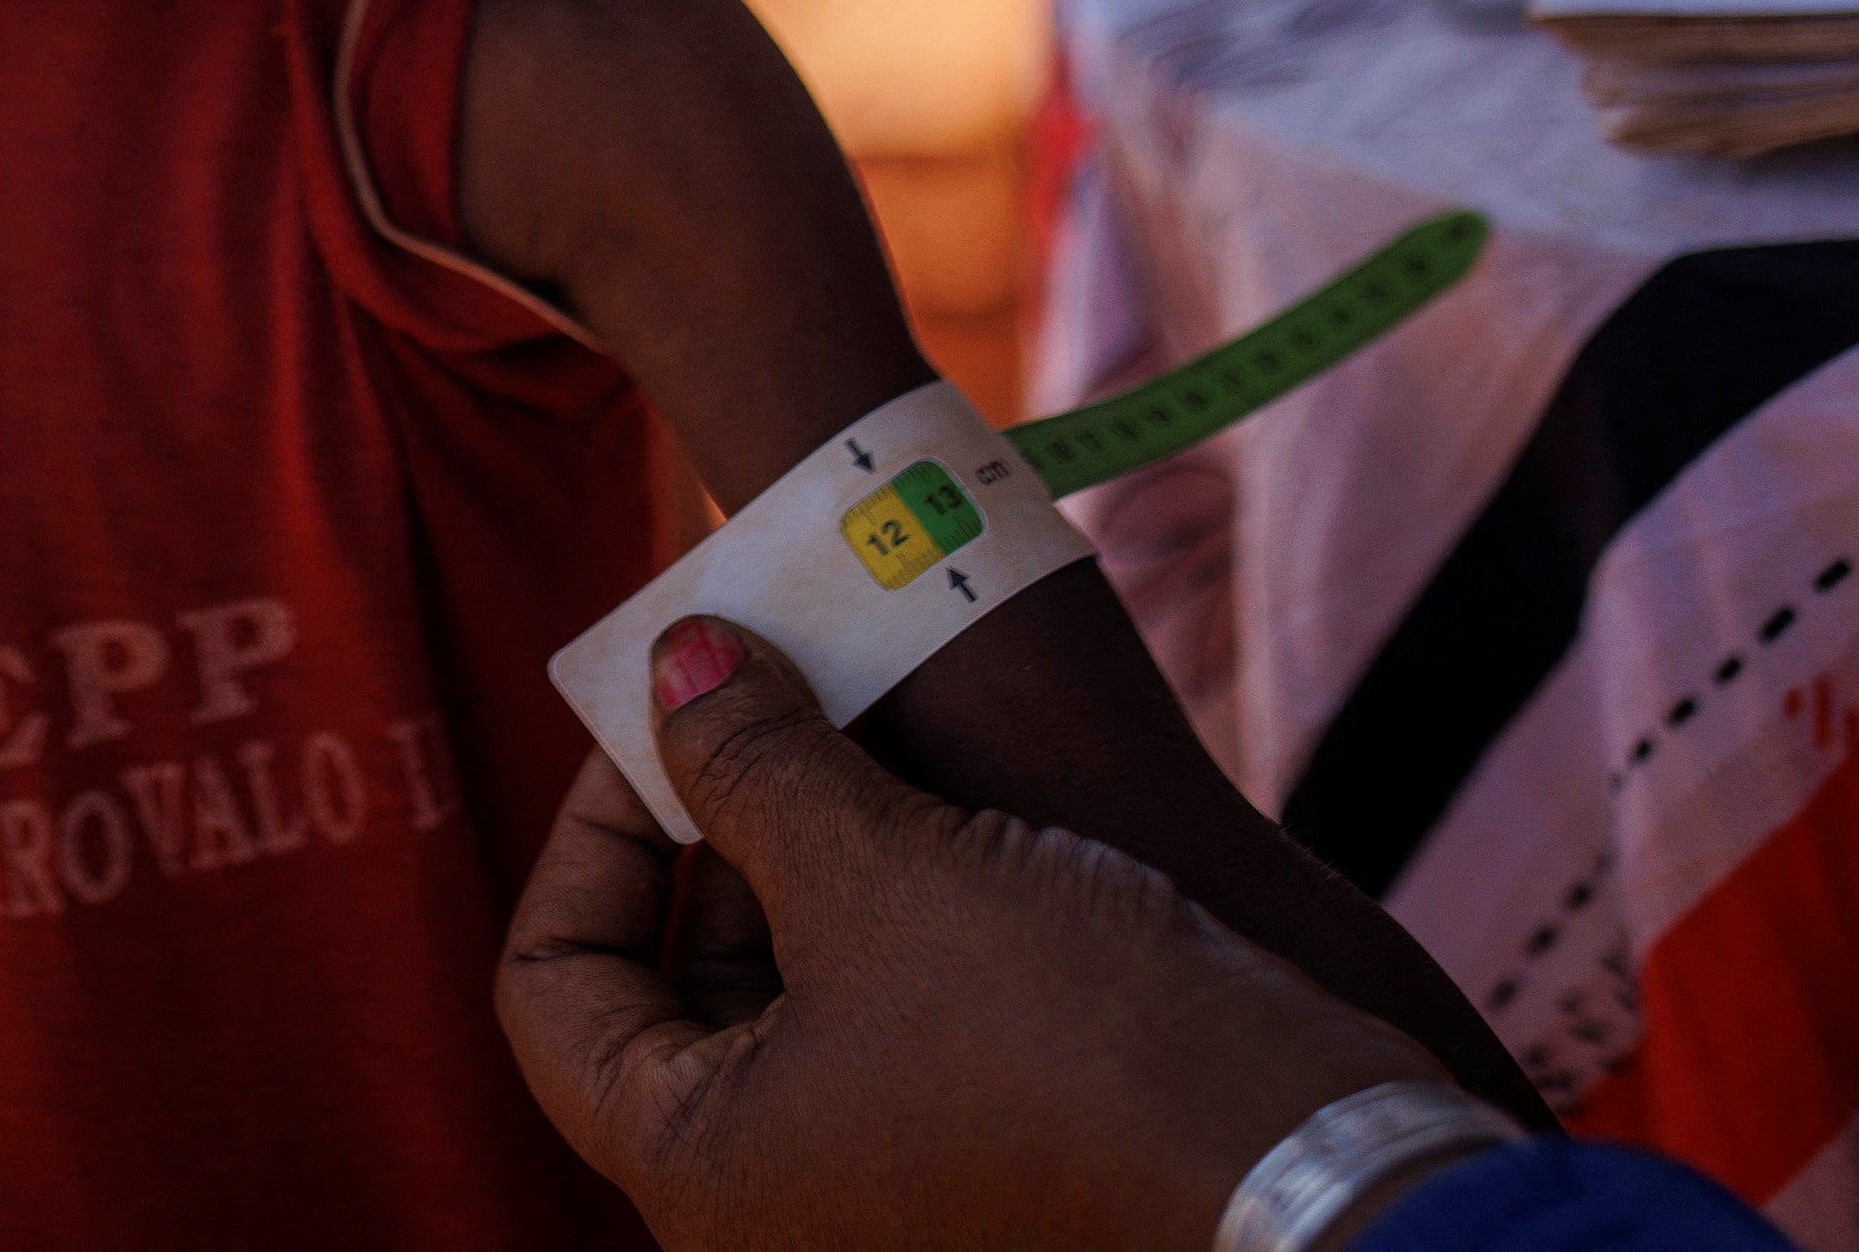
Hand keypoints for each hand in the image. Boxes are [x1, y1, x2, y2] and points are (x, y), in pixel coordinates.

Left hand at [496, 615, 1454, 1251]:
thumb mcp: (881, 866)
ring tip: (859, 717)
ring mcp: (874, 1191)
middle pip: (666, 990)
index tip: (665, 716)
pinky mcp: (973, 1158)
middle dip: (710, 825)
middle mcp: (767, 1207)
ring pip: (784, 993)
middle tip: (766, 687)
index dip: (585, 833)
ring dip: (806, 849)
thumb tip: (670, 660)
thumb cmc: (1071, 1032)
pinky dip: (886, 905)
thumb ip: (747, 759)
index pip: (549, 992)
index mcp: (696, 1173)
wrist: (1309, 1156)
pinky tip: (943, 803)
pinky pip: (882, 1016)